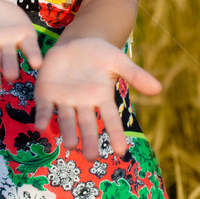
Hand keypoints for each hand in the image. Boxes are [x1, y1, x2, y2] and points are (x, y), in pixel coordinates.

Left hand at [34, 37, 161, 159]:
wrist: (75, 42)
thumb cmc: (100, 54)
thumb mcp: (118, 60)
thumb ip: (135, 74)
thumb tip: (159, 89)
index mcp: (101, 98)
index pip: (111, 119)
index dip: (115, 135)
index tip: (120, 152)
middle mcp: (83, 103)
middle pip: (86, 125)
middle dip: (89, 140)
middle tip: (91, 157)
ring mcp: (64, 99)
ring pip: (65, 119)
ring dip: (67, 131)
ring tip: (70, 144)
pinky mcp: (46, 92)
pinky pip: (43, 107)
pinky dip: (42, 116)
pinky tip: (40, 125)